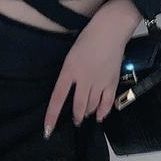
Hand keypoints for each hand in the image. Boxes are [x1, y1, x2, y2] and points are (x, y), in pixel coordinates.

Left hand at [44, 0, 137, 139]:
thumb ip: (69, 74)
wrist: (110, 30)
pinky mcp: (112, 82)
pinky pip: (107, 103)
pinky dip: (103, 112)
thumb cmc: (88, 38)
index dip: (52, 115)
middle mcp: (83, 79)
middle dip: (75, 116)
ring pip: (91, 106)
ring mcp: (99, 81)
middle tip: (74, 120)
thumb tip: (69, 89)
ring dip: (87, 113)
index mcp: (69, 70)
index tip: (47, 130)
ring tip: (84, 115)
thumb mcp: (71, 55)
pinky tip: (99, 116)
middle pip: (78, 106)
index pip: (57, 98)